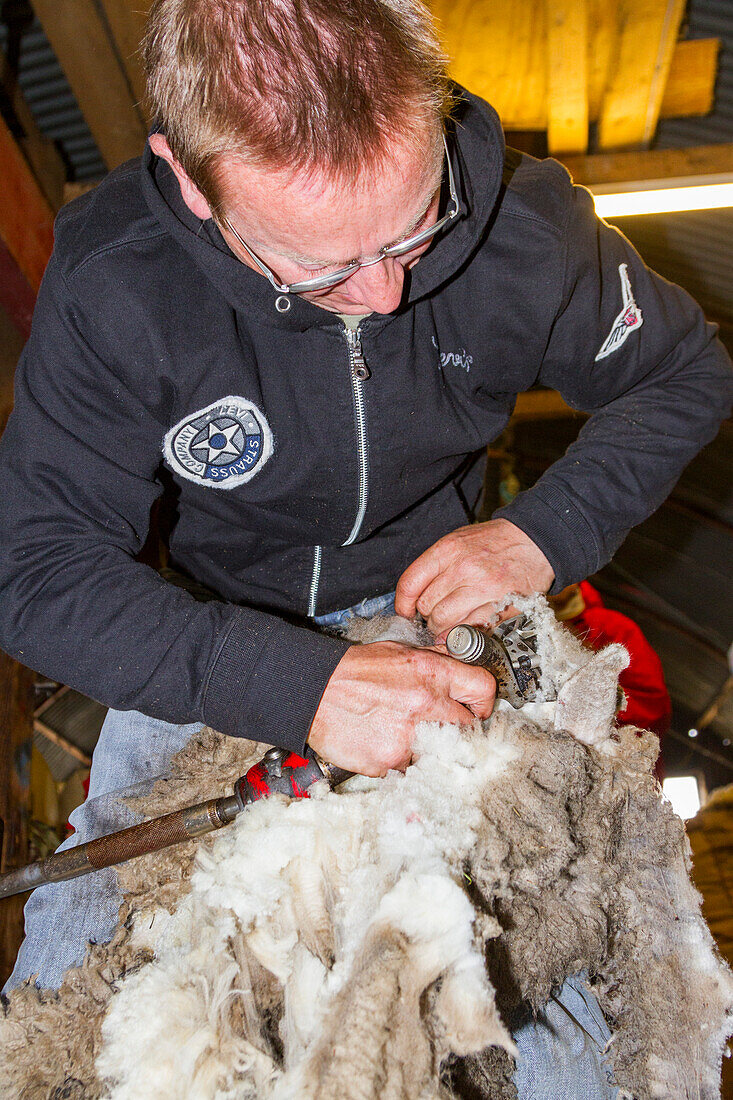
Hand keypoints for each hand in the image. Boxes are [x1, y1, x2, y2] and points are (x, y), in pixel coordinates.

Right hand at [307, 641, 495, 776]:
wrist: (312, 691)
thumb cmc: (353, 670)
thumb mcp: (399, 652)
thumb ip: (436, 661)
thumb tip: (461, 666)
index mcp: (431, 673)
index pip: (483, 689)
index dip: (483, 702)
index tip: (475, 709)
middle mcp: (425, 705)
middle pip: (469, 729)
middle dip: (459, 730)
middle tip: (441, 727)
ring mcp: (407, 738)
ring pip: (441, 753)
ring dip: (430, 749)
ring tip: (405, 734)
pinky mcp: (388, 762)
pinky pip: (410, 768)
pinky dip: (402, 761)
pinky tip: (385, 743)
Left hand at [395, 519, 553, 637]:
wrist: (536, 540)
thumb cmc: (495, 542)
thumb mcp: (459, 541)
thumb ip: (436, 566)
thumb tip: (415, 597)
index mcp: (448, 549)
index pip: (410, 583)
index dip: (403, 604)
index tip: (406, 612)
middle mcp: (463, 568)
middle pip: (426, 606)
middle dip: (427, 617)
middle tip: (435, 618)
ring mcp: (484, 587)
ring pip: (445, 621)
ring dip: (443, 629)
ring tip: (450, 625)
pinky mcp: (502, 604)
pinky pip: (472, 627)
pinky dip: (465, 633)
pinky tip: (468, 627)